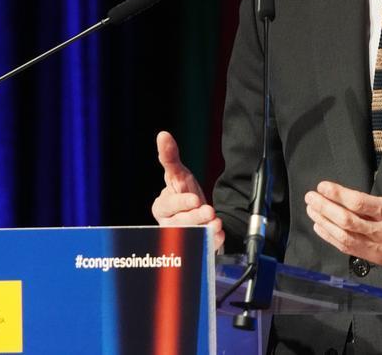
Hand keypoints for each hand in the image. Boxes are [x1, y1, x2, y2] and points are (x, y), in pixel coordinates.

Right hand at [150, 131, 225, 249]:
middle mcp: (170, 224)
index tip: (194, 199)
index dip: (180, 203)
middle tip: (209, 211)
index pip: (168, 205)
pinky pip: (204, 246)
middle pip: (180, 223)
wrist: (197, 213)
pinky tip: (219, 232)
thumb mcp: (178, 175)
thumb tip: (163, 135)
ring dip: (204, 229)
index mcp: (162, 207)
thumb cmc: (183, 193)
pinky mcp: (198, 246)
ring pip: (192, 235)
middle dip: (195, 217)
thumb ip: (170, 158)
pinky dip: (213, 240)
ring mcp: (183, 237)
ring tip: (216, 222)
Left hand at [304, 146, 381, 269]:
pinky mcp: (376, 257)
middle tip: (310, 197)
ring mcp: (378, 246)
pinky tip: (321, 228)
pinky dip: (332, 239)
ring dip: (324, 223)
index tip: (323, 186)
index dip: (337, 195)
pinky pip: (349, 249)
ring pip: (344, 236)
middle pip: (346, 220)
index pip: (358, 202)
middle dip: (325, 208)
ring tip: (311, 211)